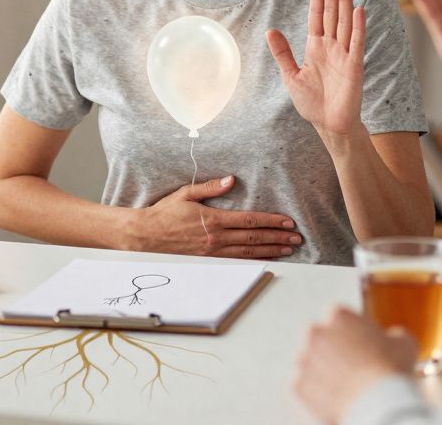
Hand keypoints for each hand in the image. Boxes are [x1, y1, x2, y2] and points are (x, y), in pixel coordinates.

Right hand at [129, 176, 301, 258]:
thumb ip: (210, 187)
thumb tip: (231, 180)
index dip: (271, 221)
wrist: (145, 236)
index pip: (250, 220)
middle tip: (297, 238)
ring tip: (288, 249)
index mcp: (213, 219)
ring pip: (248, 253)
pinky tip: (266, 260)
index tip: (288, 222)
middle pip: (254, 238)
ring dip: (271, 250)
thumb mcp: (186, 194)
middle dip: (278, 237)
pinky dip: (254, 261)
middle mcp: (216, 238)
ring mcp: (213, 252)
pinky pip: (236, 262)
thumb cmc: (164, 213)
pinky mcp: (208, 261)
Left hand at [267, 0, 365, 138]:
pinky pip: (356, 43)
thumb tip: (270, 31)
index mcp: (316, 47)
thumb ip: (283, 53)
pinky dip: (358, 26)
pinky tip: (358, 9)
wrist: (329, 125)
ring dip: (345, 2)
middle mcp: (332, 46)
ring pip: (345, 22)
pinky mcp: (354, 66)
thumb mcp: (291, 75)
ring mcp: (344, 54)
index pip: (317, 15)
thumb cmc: (312, 102)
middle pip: (332, 12)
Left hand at [294, 306, 416, 423]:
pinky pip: (307, 387)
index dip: (352, 333)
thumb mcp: (404, 342)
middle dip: (333, 350)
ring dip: (324, 371)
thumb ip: (392, 335)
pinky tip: (337, 398)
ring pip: (311, 363)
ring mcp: (304, 360)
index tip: (361, 345)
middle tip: (352, 366)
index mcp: (339, 315)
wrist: (378, 403)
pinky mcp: (299, 385)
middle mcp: (316, 333)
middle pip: (321, 339)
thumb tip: (393, 339)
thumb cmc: (390, 370)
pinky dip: (318, 393)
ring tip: (345, 385)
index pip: (340, 319)